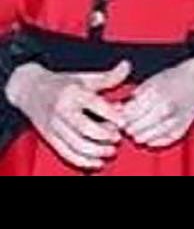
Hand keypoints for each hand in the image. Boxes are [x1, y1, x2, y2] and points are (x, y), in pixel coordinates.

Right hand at [6, 59, 129, 170]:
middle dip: (104, 136)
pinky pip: (66, 153)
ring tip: (110, 151)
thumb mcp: (85, 77)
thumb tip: (126, 66)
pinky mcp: (50, 138)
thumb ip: (108, 76)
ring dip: (96, 151)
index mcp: (73, 92)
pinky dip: (83, 161)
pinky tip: (96, 161)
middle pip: (85, 128)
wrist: (31, 89)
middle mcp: (62, 109)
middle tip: (118, 138)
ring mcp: (54, 125)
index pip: (94, 104)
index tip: (123, 122)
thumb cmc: (61, 83)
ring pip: (76, 144)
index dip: (111, 114)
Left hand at [121, 55, 193, 147]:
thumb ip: (132, 97)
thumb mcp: (149, 82)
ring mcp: (172, 122)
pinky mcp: (178, 132)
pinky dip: (151, 138)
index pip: (128, 114)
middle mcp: (164, 109)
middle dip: (128, 126)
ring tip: (140, 124)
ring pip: (143, 138)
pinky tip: (152, 128)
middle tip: (129, 121)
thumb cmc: (174, 79)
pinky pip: (156, 142)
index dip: (121, 116)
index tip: (121, 115)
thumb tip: (116, 110)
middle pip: (134, 128)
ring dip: (138, 133)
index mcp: (154, 94)